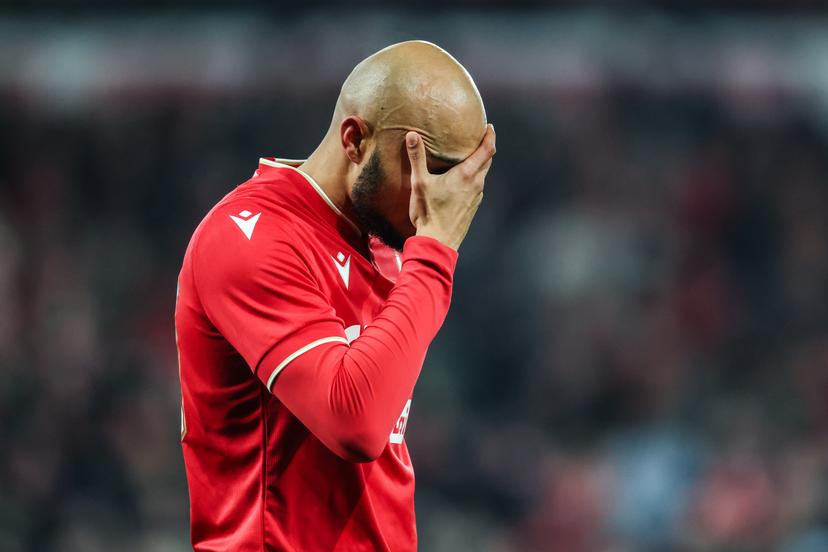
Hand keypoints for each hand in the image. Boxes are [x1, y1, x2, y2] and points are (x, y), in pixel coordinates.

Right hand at [406, 124, 495, 250]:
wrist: (438, 241)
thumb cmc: (429, 212)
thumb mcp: (420, 182)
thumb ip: (417, 157)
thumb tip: (412, 135)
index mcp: (467, 175)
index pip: (487, 150)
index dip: (490, 136)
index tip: (489, 126)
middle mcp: (476, 184)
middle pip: (488, 161)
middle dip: (486, 147)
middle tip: (480, 137)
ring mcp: (476, 197)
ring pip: (483, 175)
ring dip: (480, 164)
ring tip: (470, 157)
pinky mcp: (472, 208)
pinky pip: (477, 187)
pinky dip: (474, 178)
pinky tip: (462, 180)